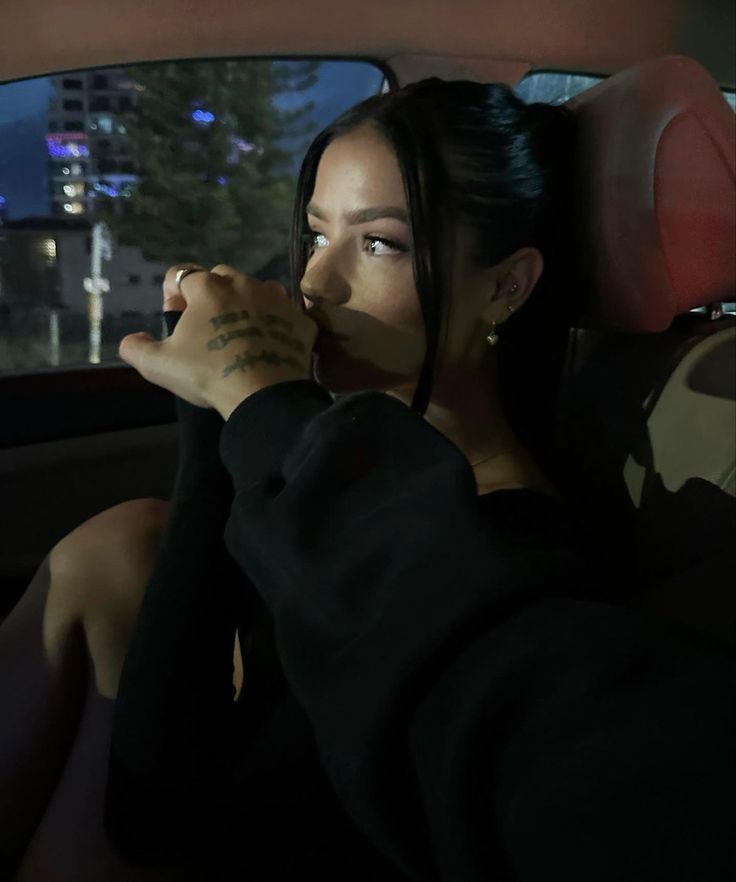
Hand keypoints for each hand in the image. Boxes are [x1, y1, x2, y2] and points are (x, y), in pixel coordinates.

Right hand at [119, 263, 317, 419]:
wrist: (264, 395)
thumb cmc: (208, 374)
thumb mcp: (160, 366)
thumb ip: (137, 349)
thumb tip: (130, 341)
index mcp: (207, 287)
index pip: (180, 275)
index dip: (173, 294)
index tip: (174, 316)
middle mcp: (244, 283)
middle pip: (221, 277)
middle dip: (210, 294)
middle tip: (206, 325)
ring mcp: (277, 299)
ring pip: (257, 290)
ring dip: (246, 303)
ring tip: (241, 332)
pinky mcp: (301, 320)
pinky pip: (285, 315)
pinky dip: (275, 324)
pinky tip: (269, 344)